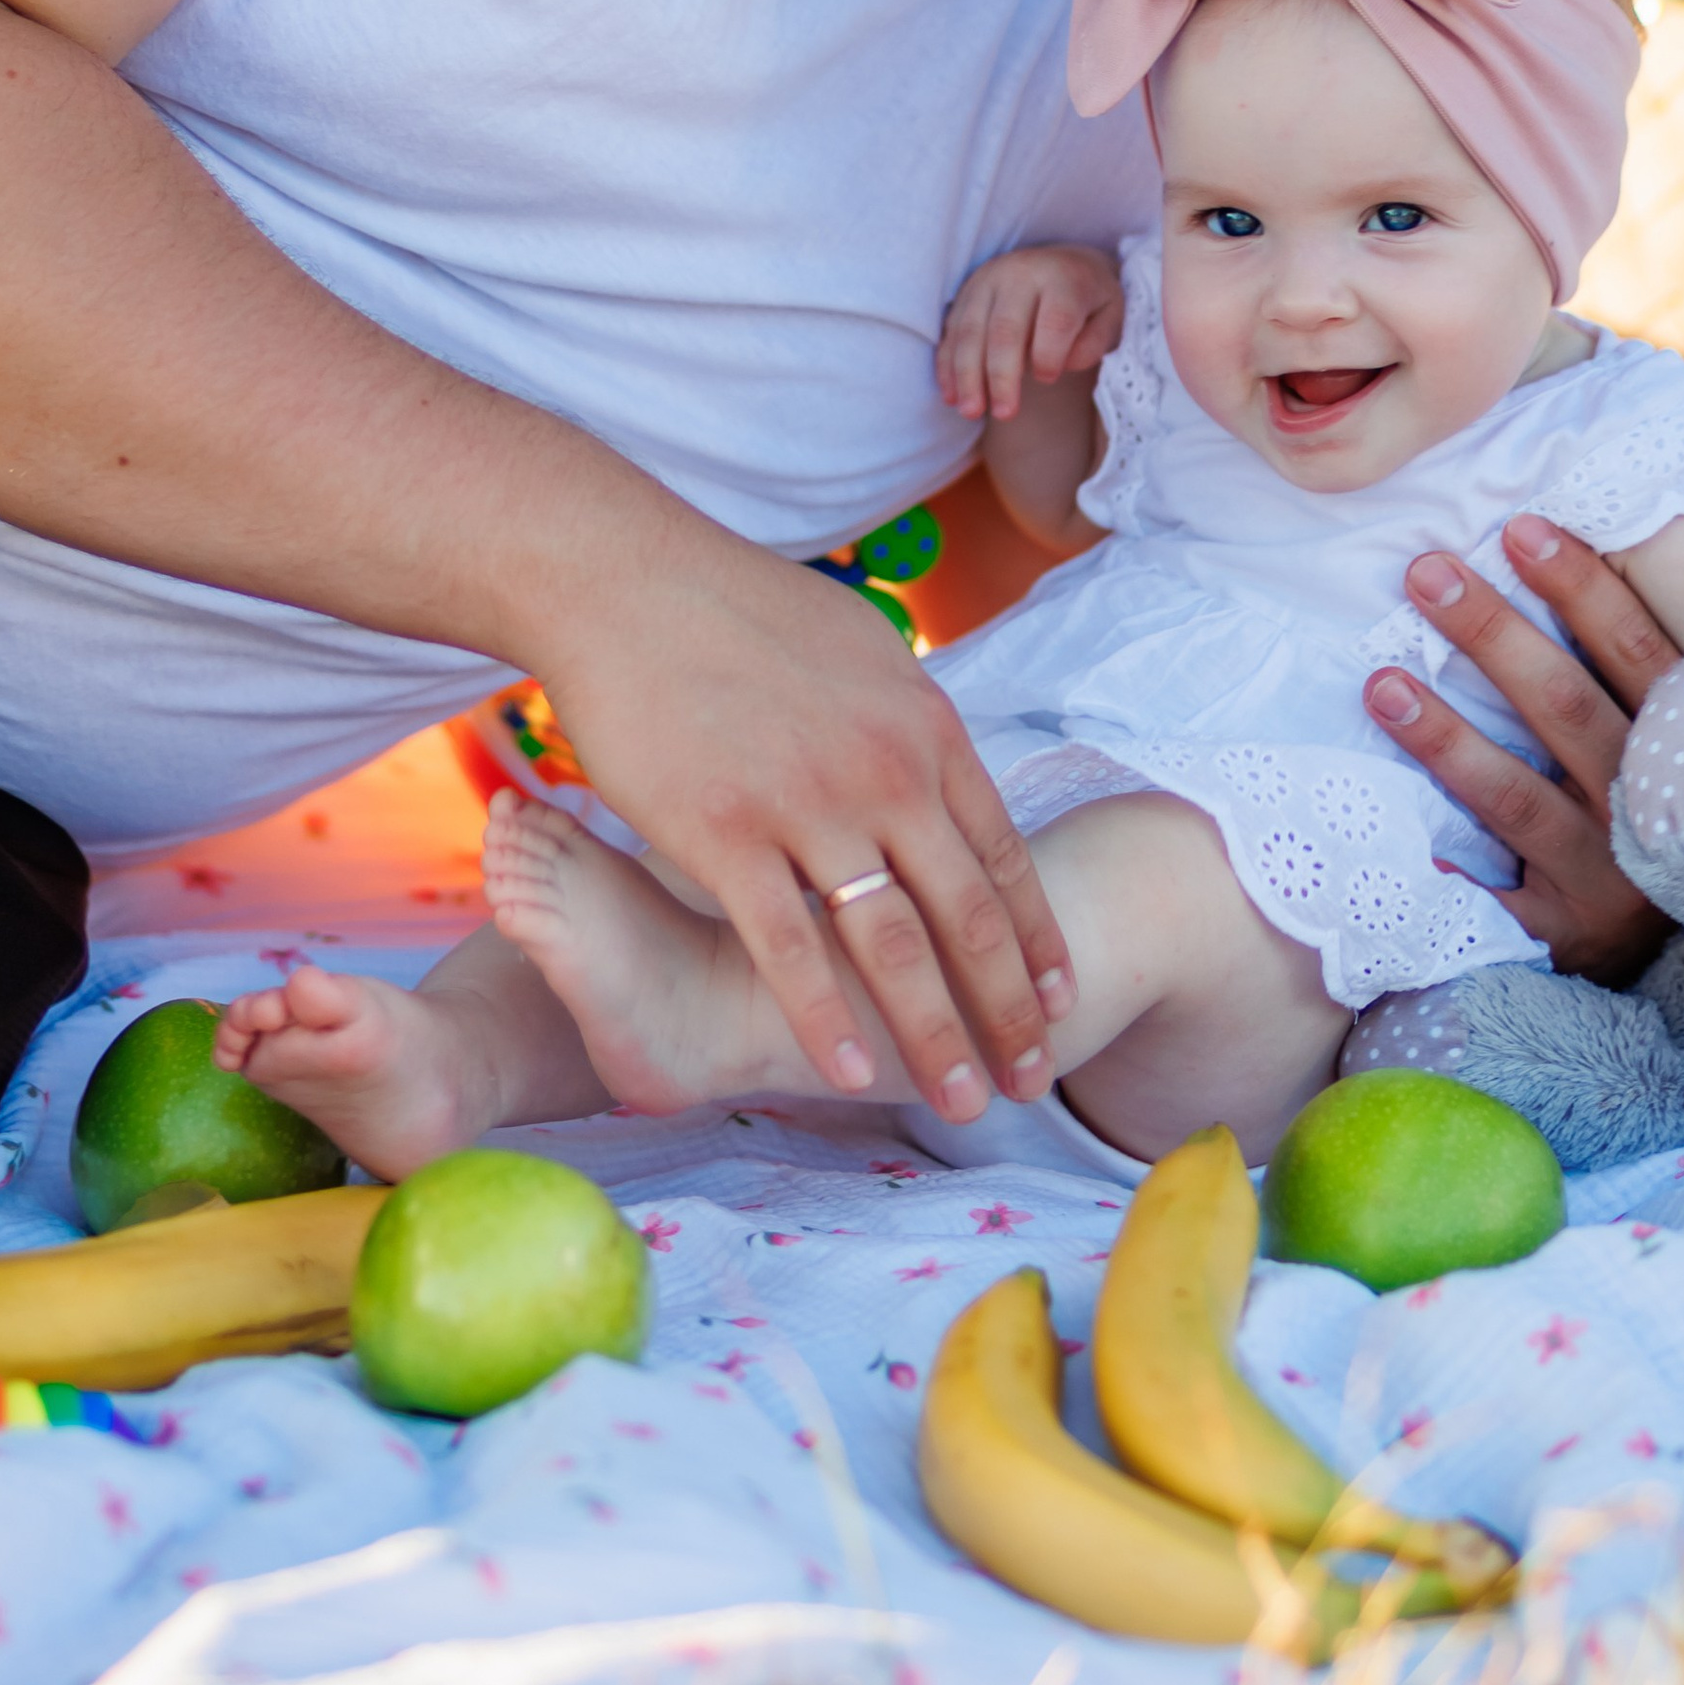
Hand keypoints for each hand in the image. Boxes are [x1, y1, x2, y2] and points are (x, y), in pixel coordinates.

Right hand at [535, 533, 1074, 1123]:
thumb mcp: (860, 649)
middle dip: (1008, 1012)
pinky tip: (852, 1077)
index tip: (1059, 1003)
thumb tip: (938, 757)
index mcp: (924, 729)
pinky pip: (789, 950)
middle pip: (969, 917)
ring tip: (964, 1104)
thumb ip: (905, 718)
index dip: (1036, 941)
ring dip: (934, 1037)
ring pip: (894, 948)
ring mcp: (808, 806)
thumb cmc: (732, 608)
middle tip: (1034, 1082)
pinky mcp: (725, 837)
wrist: (624, 579)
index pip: (1003, 857)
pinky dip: (826, 1022)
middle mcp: (885, 772)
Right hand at [937, 244, 1123, 423]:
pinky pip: (951, 332)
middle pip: (1005, 328)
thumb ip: (1096, 341)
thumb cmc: (1089, 301)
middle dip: (1001, 376)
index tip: (1049, 379)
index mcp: (1063, 277)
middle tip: (1005, 414)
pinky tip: (951, 396)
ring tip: (971, 412)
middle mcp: (1020, 273)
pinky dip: (948, 366)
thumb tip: (1065, 364)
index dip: (1050, 354)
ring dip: (967, 376)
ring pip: (969, 331)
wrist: (1062, 263)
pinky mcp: (965, 294)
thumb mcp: (1112, 315)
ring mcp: (986, 281)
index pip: (1055, 319)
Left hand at [1361, 514, 1680, 981]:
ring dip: (1445, 737)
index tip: (1519, 529)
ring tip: (1379, 683)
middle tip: (1425, 572)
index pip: (1636, 654)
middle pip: (1564, 710)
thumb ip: (1663, 654)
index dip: (1582, 590)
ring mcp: (1607, 878)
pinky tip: (1382, 832)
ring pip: (1516, 799)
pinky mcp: (1560, 935)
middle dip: (1492, 636)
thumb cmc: (1674, 805)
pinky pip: (1490, 904)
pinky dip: (1444, 873)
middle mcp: (1653, 810)